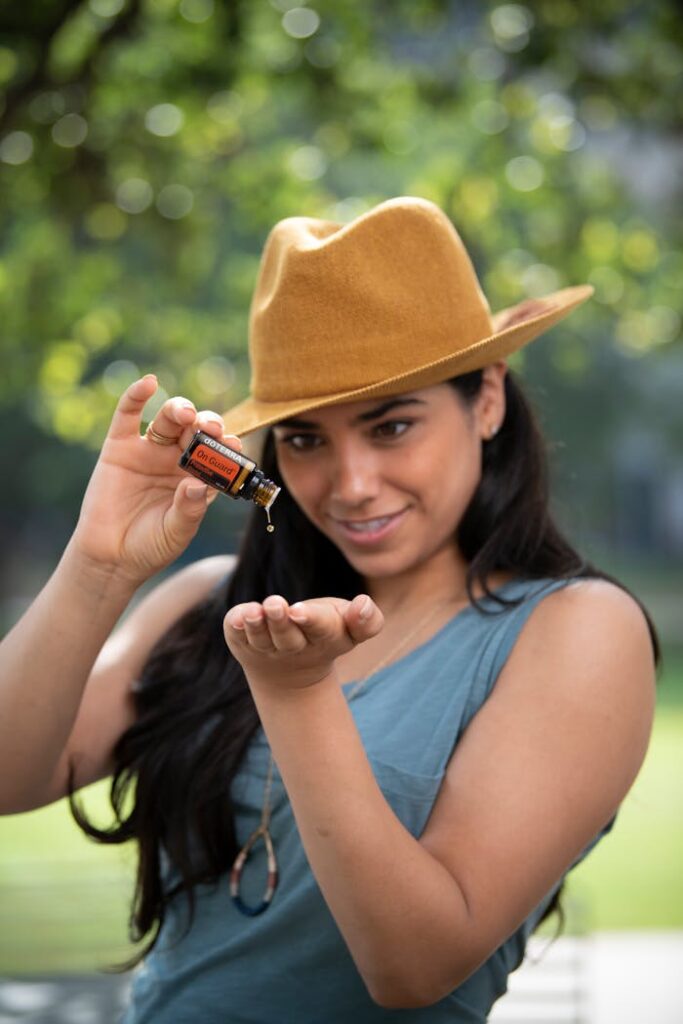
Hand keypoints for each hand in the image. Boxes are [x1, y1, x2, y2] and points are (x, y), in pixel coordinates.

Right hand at [72, 374, 242, 584]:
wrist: (111, 558)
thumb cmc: (150, 546)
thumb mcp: (176, 532)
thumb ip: (189, 510)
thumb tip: (196, 484)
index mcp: (199, 477)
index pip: (219, 455)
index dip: (227, 447)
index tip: (234, 445)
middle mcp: (177, 460)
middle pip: (197, 432)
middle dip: (206, 425)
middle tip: (209, 428)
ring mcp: (150, 451)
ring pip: (169, 421)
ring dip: (179, 410)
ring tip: (185, 414)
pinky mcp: (120, 447)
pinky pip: (128, 415)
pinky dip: (136, 396)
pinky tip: (148, 383)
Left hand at [223, 594, 383, 690]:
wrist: (290, 667)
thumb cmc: (324, 632)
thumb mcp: (350, 626)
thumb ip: (367, 620)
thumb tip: (363, 604)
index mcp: (326, 640)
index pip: (322, 629)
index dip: (311, 619)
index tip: (299, 610)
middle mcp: (294, 648)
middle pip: (287, 638)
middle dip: (281, 622)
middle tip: (276, 604)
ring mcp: (266, 648)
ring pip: (260, 639)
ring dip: (256, 625)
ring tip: (253, 611)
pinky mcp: (242, 643)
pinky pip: (237, 637)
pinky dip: (236, 627)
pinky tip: (237, 617)